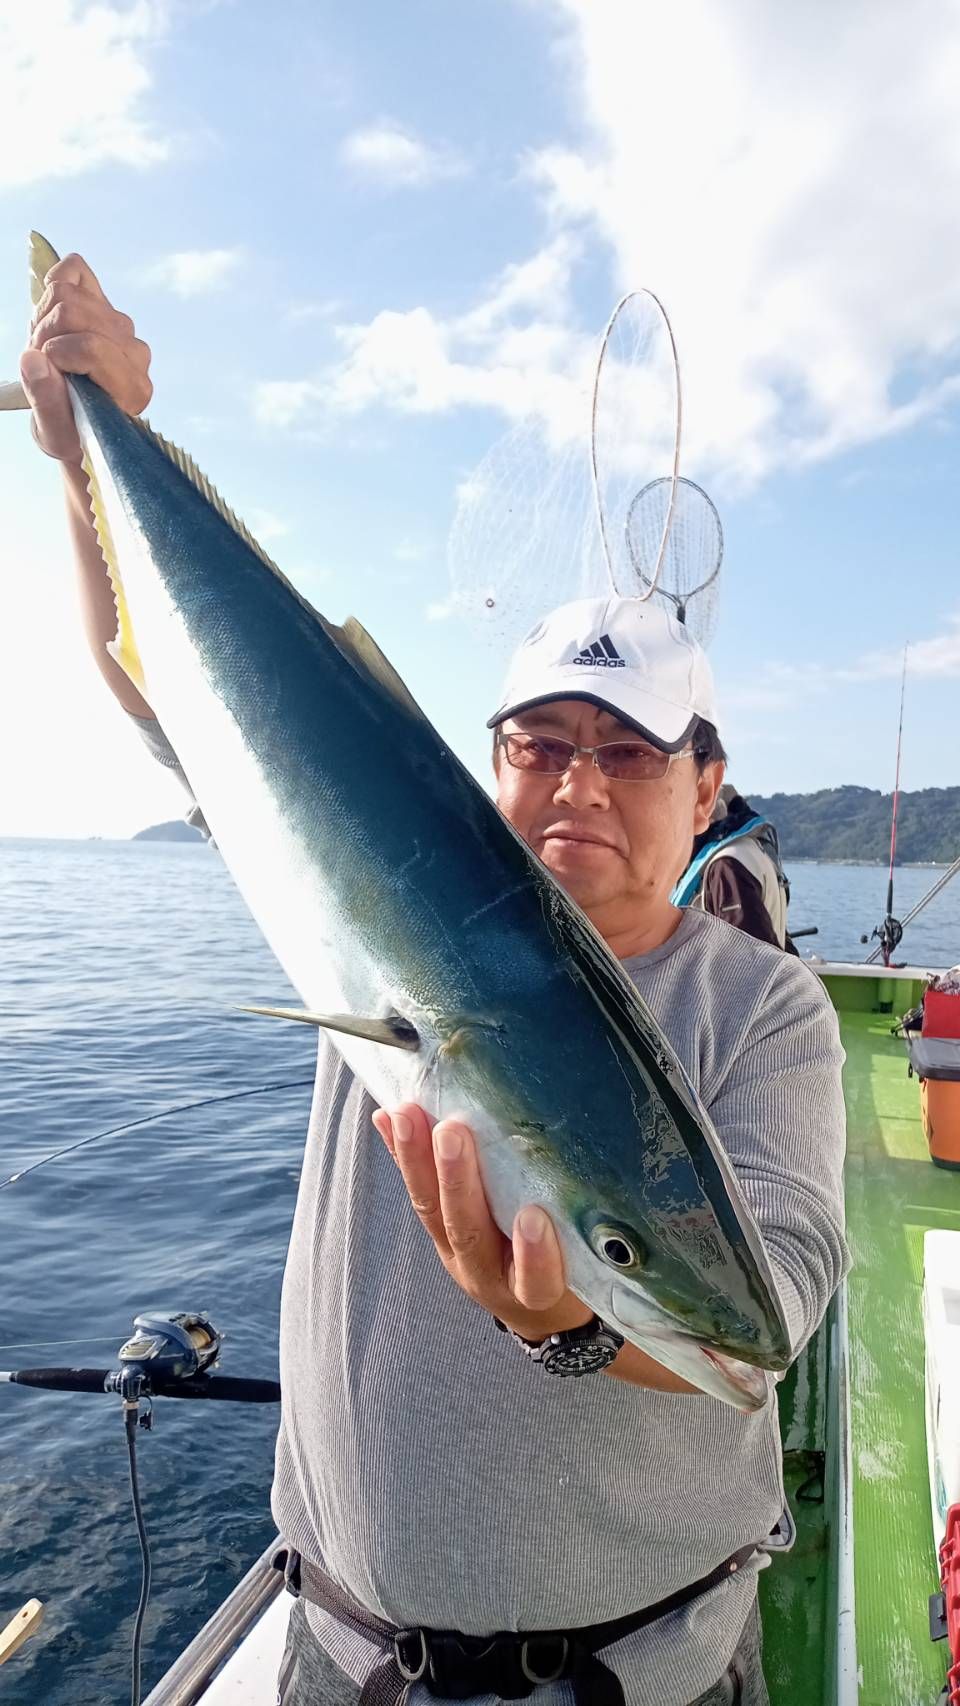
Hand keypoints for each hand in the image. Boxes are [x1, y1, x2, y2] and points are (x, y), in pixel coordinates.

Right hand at [20, 253, 152, 465]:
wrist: (75, 420)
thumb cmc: (70, 429)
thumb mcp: (54, 431)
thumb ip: (47, 401)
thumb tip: (35, 359)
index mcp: (133, 389)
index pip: (91, 347)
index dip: (57, 353)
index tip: (48, 371)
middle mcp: (136, 354)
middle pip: (75, 314)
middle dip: (46, 335)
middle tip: (44, 360)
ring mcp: (123, 327)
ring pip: (71, 293)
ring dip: (46, 318)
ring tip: (49, 346)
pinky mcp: (107, 305)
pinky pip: (77, 270)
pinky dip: (55, 283)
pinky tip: (54, 315)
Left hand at [373, 1102, 592, 1340]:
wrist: (540, 1311)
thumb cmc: (576, 1275)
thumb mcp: (590, 1263)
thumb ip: (591, 1229)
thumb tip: (612, 1165)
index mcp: (538, 1293)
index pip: (537, 1282)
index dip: (533, 1255)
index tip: (534, 1218)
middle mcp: (492, 1276)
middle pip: (471, 1235)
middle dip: (459, 1184)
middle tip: (453, 1134)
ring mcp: (460, 1255)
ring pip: (434, 1213)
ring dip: (417, 1162)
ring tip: (406, 1117)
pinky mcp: (441, 1236)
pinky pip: (418, 1195)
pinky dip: (401, 1156)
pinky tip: (387, 1117)